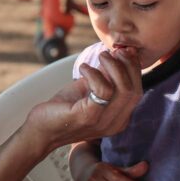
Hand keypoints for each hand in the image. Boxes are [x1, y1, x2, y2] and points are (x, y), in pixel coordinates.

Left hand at [25, 49, 142, 150]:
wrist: (42, 129)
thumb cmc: (65, 108)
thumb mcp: (90, 89)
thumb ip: (106, 77)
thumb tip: (120, 54)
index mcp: (119, 118)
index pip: (137, 91)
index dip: (133, 68)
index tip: (123, 51)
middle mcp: (115, 123)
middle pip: (134, 90)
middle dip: (126, 66)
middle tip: (110, 53)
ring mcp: (102, 122)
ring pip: (123, 89)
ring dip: (112, 66)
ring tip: (99, 58)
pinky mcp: (88, 117)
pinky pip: (103, 90)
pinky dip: (95, 73)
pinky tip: (84, 69)